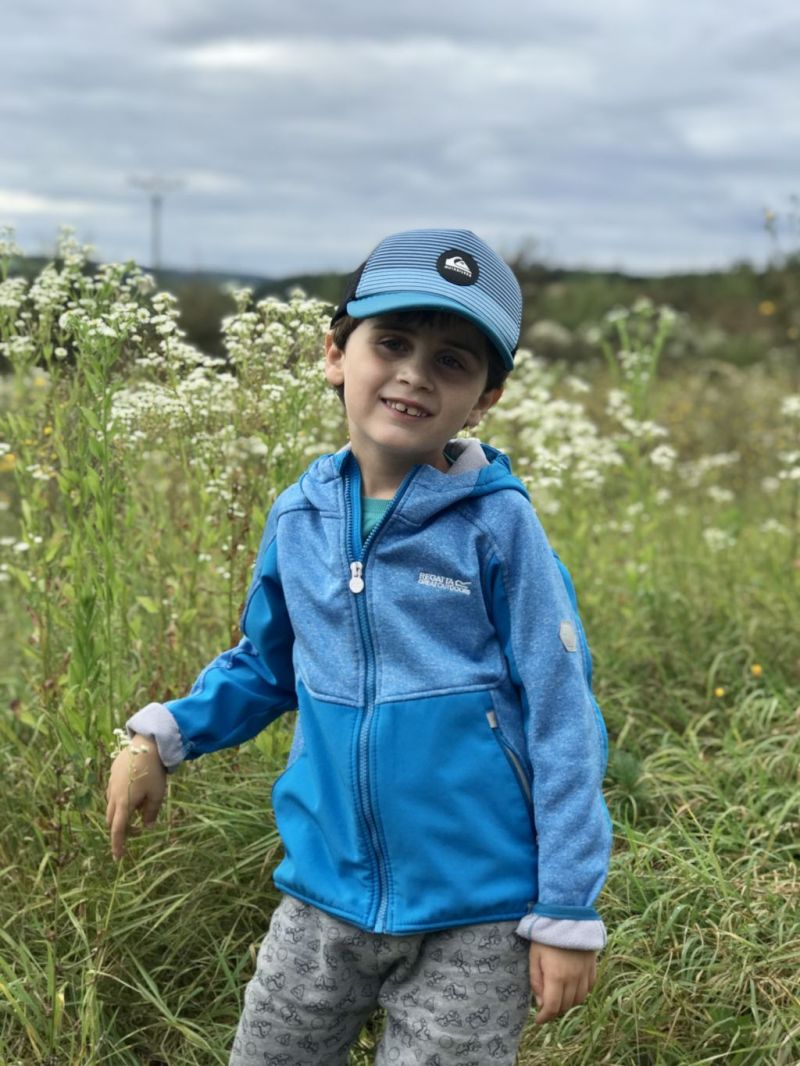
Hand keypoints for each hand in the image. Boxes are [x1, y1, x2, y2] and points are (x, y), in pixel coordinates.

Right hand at [105, 734, 166, 859]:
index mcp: (124, 803)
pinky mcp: (112, 775)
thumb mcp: (157, 794)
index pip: (117, 829)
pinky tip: (135, 791)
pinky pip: (113, 793)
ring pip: (111, 805)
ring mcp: (111, 784)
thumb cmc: (154, 772)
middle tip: (137, 830)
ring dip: (121, 813)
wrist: (146, 744)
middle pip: (112, 820)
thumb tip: (147, 826)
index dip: (117, 845)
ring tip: (140, 806)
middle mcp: (113, 795)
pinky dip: (121, 799)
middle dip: (121, 829)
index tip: (118, 857)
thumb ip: (151, 812)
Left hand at [529, 943, 596, 1023]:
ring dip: (568, 1003)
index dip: (545, 1017)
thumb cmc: (546, 936)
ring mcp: (585, 973)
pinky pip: (589, 988)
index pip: (552, 1007)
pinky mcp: (592, 967)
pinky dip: (580, 993)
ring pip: (579, 1000)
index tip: (538, 1020)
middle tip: (546, 1007)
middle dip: (555, 1010)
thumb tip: (540, 1003)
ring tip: (559, 998)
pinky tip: (573, 988)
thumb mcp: (534, 957)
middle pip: (566, 1006)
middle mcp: (573, 979)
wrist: (567, 916)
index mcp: (556, 977)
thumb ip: (536, 981)